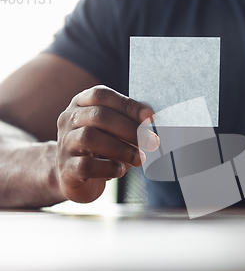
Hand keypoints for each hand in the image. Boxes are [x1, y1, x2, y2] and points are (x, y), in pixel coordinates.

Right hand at [56, 85, 158, 202]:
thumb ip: (129, 123)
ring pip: (90, 138)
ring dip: (121, 148)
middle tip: (152, 142)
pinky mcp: (66, 168)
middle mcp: (69, 120)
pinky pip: (86, 165)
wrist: (72, 176)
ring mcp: (64, 143)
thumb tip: (152, 123)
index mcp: (81, 104)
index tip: (151, 117)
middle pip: (99, 116)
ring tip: (140, 159)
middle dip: (130, 129)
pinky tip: (120, 170)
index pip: (101, 95)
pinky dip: (108, 168)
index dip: (128, 105)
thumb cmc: (100, 148)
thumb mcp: (114, 131)